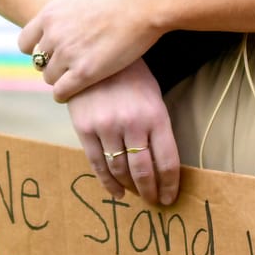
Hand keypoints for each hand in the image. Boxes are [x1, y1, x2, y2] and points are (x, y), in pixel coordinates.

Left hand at [17, 0, 163, 101]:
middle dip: (52, 64)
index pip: (25, 43)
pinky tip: (78, 90)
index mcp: (50, 13)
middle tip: (70, 65)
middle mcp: (53, 35)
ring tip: (77, 77)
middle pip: (38, 62)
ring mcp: (67, 55)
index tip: (53, 51)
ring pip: (49, 78)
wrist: (145, 4)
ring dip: (61, 79)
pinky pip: (61, 92)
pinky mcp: (84, 73)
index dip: (38, 49)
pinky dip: (66, 94)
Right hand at [65, 61, 181, 205]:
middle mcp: (132, 123)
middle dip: (150, 191)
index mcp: (155, 115)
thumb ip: (157, 128)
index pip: (167, 161)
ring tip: (136, 195)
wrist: (95, 52)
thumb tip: (161, 165)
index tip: (170, 198)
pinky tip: (116, 192)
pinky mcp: (85, 127)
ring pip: (120, 170)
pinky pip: (97, 163)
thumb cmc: (131, 76)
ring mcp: (106, 126)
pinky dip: (108, 182)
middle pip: (143, 171)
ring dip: (130, 187)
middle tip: (154, 202)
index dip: (169, 185)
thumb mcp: (153, 96)